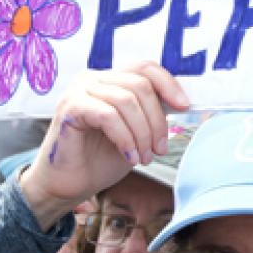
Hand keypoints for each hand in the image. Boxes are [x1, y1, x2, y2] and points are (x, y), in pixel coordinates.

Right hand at [21, 62, 188, 229]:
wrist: (68, 185)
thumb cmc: (100, 158)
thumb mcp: (135, 131)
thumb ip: (151, 112)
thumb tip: (180, 102)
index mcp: (109, 78)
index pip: (144, 67)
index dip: (168, 84)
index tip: (184, 106)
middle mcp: (92, 77)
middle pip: (139, 84)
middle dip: (157, 119)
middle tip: (160, 148)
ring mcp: (79, 89)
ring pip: (127, 100)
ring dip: (142, 133)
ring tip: (145, 157)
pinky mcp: (70, 107)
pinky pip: (108, 115)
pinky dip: (125, 138)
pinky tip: (129, 156)